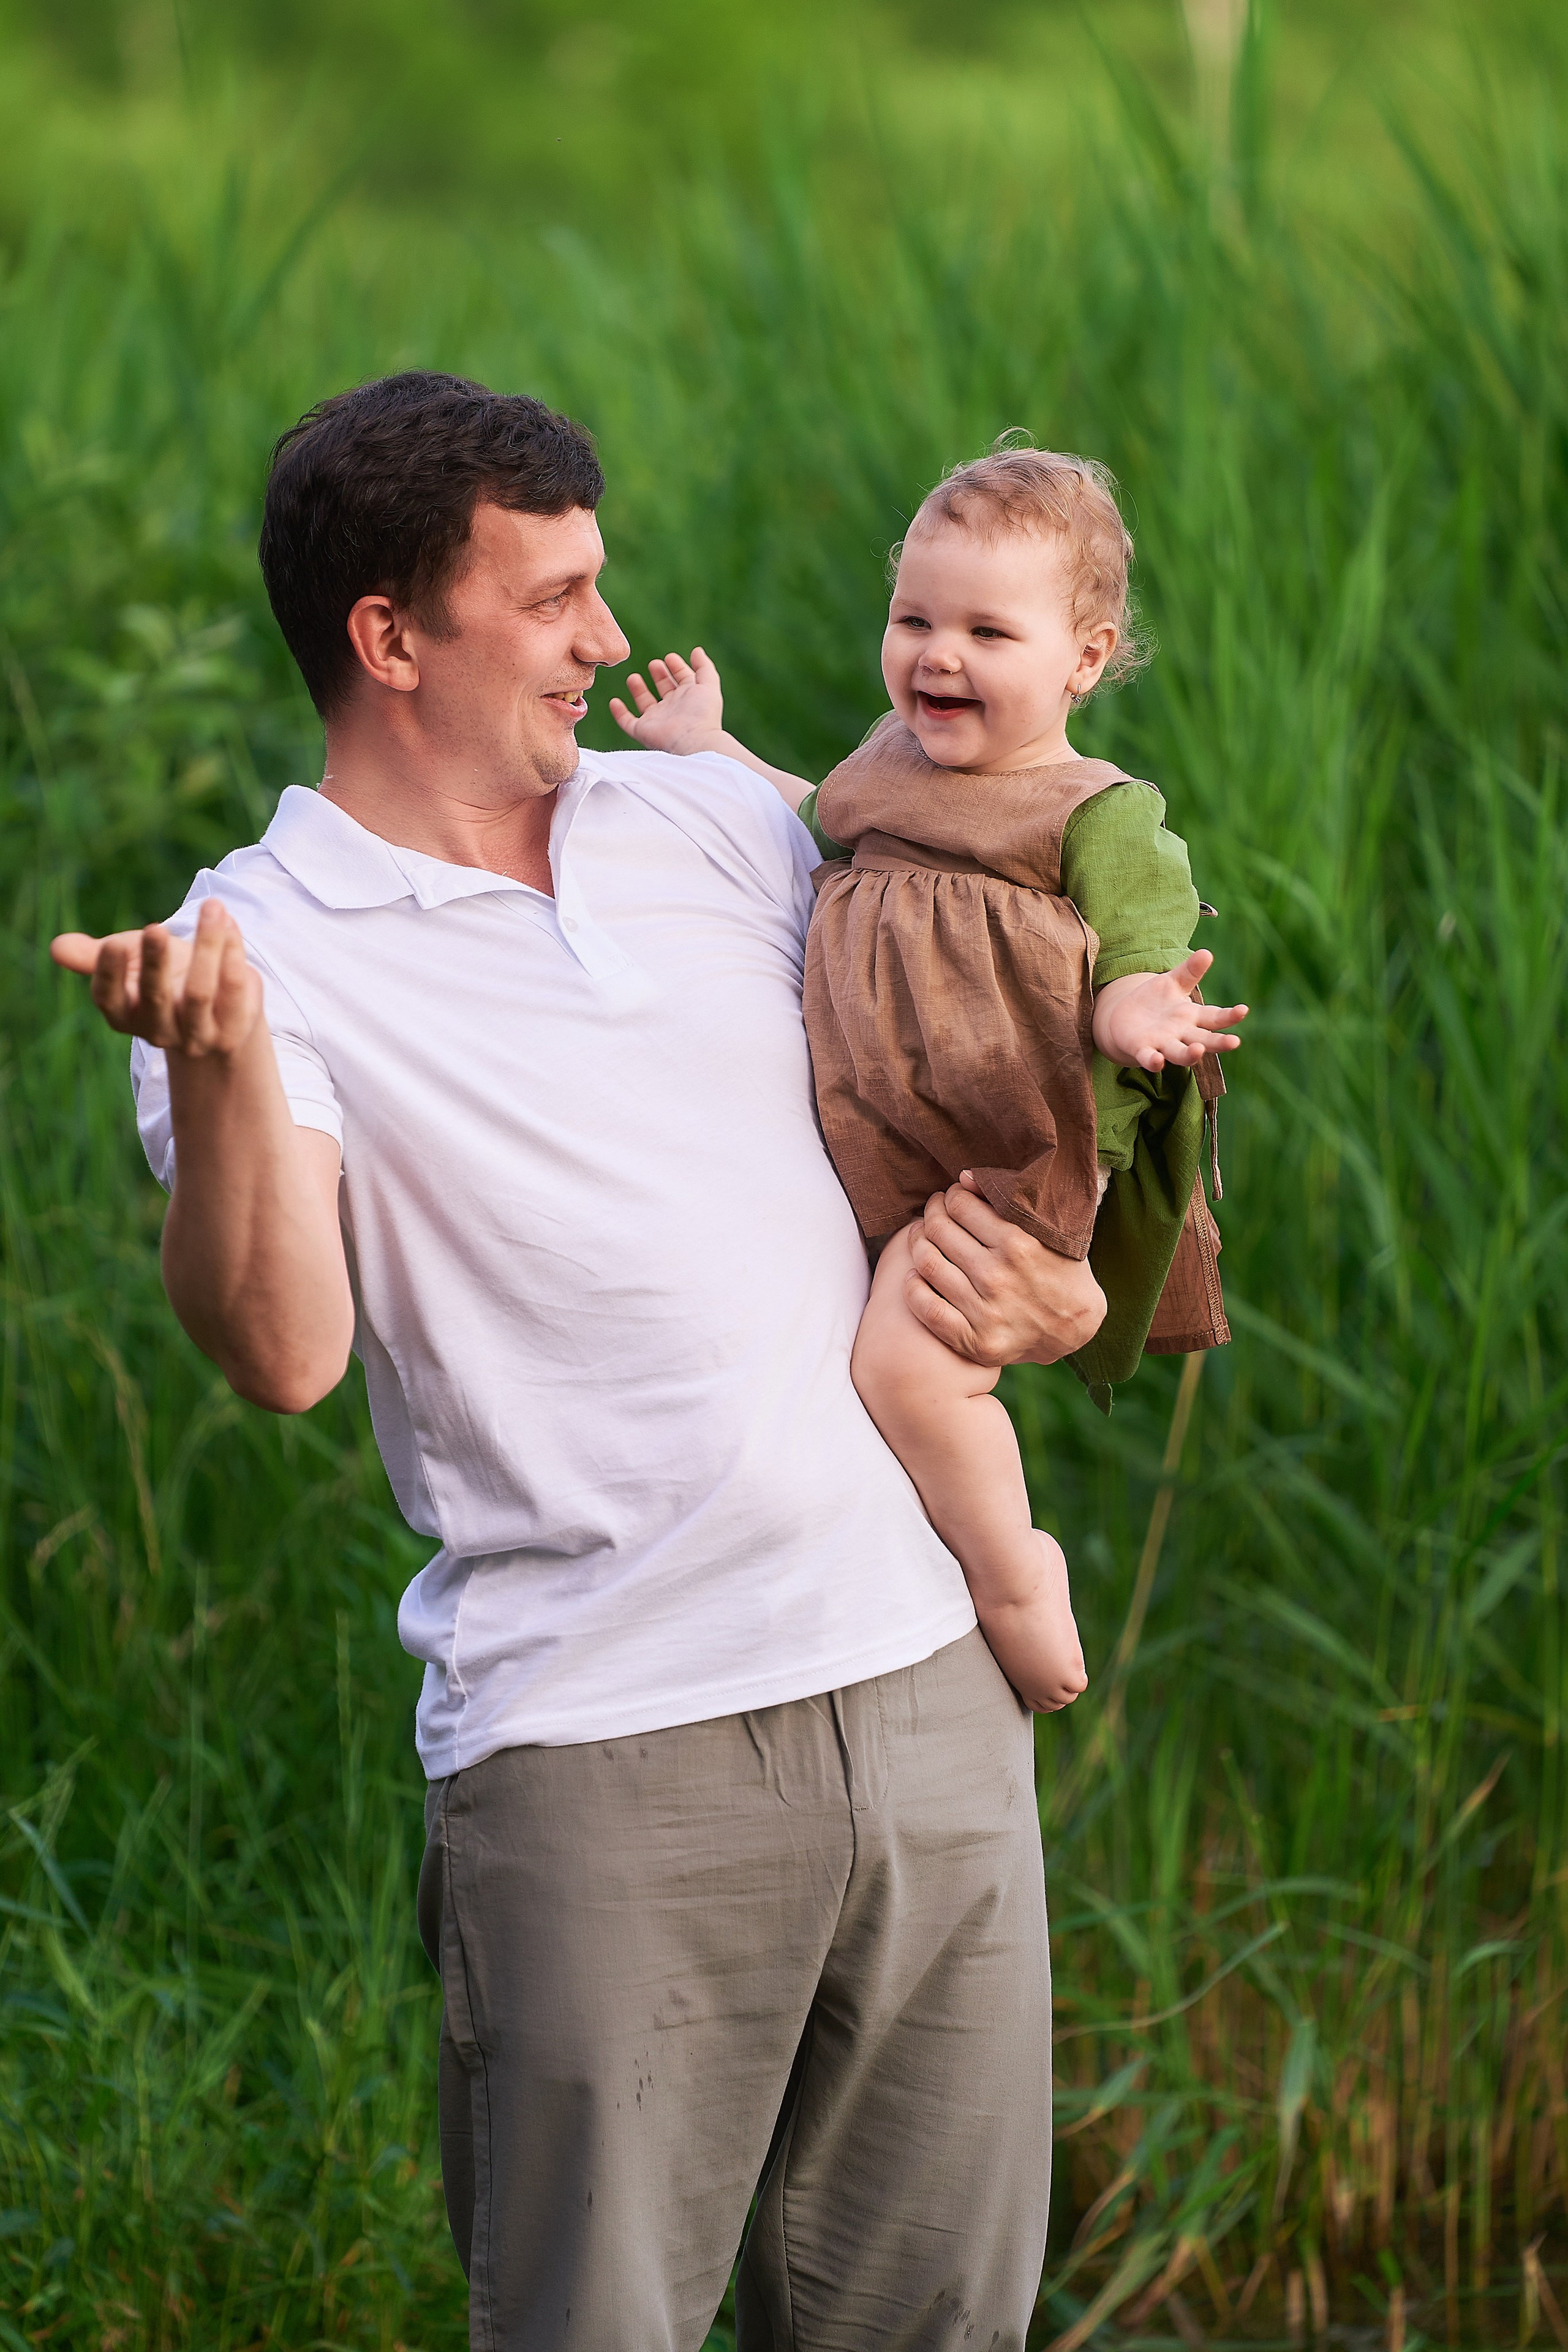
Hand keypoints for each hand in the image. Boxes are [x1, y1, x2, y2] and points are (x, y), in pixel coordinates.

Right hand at [50, 898, 262, 1057]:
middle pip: (156, 997)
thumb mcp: (130, 961)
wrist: (217, 1010)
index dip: (109, 974)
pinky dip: (234, 953)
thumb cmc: (163, 975)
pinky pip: (235, 990)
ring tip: (212, 906)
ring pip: (200, 992)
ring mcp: (198, 1035)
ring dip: (207, 945)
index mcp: (125, 1014)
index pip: (110, 999)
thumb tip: (57, 948)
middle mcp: (160, 1031)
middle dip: (154, 962)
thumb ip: (97, 955)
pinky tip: (230, 924)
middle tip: (155, 927)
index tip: (113, 945)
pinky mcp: (233, 1028)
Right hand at [608, 646, 724, 754]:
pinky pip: (627, 722)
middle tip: (654, 663)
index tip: (670, 657)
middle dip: (660, 675)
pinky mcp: (643, 731)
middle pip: (665, 689)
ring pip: (646, 703)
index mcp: (690, 698)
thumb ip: (704, 666)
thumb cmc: (702, 714)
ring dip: (639, 690)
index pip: (683, 679)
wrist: (692, 742)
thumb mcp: (708, 684)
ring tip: (634, 677)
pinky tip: (614, 701)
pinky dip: (619, 713)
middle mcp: (674, 709)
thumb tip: (696, 650)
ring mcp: (657, 720)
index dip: (678, 668)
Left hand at [906, 1175, 1106, 1366]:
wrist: (1075, 1327)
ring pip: (927, 1264)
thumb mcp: (1047, 1230)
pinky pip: (927, 1310)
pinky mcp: (976, 1341)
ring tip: (922, 1236)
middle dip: (932, 1213)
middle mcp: (998, 1277)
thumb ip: (1008, 1202)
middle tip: (934, 1211)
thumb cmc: (1059, 1269)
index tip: (953, 1197)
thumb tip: (963, 1178)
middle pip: (939, 1230)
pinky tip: (914, 1275)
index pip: (960, 1205)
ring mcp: (986, 1312)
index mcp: (1018, 1243)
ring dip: (917, 1242)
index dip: (951, 1196)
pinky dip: (913, 1288)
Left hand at [1091, 947, 1246, 1073]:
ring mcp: (1163, 1045)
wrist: (1126, 1020)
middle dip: (1219, 1042)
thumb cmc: (1156, 1001)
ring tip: (1198, 1051)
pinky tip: (1157, 1061)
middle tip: (1235, 1042)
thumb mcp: (1172, 982)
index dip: (1229, 1016)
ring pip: (1180, 1054)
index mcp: (1192, 1017)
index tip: (1243, 1010)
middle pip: (1204, 1040)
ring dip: (1190, 1055)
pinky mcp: (1142, 1051)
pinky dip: (1154, 1061)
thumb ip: (1190, 971)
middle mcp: (1182, 1034)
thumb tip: (1207, 953)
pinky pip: (1149, 1058)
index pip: (1215, 1017)